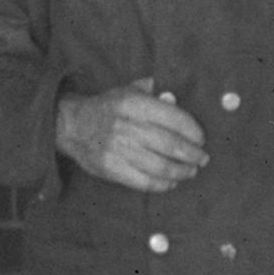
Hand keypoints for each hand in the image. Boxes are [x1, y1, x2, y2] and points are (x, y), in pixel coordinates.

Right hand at [55, 83, 209, 189]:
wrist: (71, 125)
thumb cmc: (107, 108)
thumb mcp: (128, 90)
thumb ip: (154, 91)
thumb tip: (177, 97)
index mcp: (133, 103)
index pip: (173, 118)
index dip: (193, 131)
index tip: (201, 139)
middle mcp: (127, 126)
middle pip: (170, 145)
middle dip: (192, 154)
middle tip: (202, 159)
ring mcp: (118, 149)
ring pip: (160, 166)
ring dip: (181, 171)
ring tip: (190, 171)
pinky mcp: (111, 168)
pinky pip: (144, 181)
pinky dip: (162, 184)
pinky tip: (171, 182)